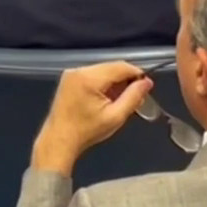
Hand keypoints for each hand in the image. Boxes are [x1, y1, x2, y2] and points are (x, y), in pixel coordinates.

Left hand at [31, 61, 151, 175]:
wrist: (59, 139)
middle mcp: (79, 70)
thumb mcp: (115, 116)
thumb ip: (133, 97)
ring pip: (103, 70)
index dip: (137, 74)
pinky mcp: (69, 79)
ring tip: (121, 101)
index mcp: (89, 78)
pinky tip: (107, 99)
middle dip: (126, 80)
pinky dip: (103, 84)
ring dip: (115, 82)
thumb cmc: (87, 131)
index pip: (120, 66)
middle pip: (111, 67)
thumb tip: (147, 82)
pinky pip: (93, 75)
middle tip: (136, 98)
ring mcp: (71, 73)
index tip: (146, 87)